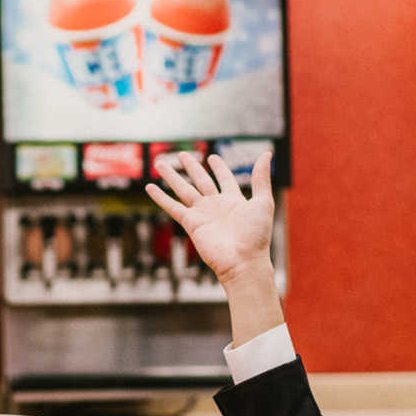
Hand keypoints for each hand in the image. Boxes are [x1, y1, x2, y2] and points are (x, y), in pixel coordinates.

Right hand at [147, 151, 274, 283]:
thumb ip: (261, 178)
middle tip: (182, 154)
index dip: (219, 168)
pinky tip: (150, 187)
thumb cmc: (256, 236)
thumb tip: (266, 153)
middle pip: (201, 181)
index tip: (212, 158)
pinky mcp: (191, 223)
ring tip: (159, 163)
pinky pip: (173, 207)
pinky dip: (160, 198)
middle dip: (192, 167)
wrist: (243, 262)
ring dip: (172, 176)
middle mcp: (216, 205)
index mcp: (234, 200)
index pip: (224, 179)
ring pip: (184, 190)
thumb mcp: (263, 202)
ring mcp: (202, 214)